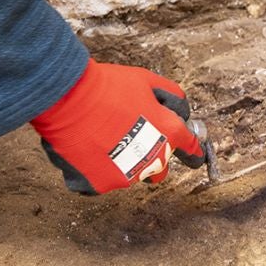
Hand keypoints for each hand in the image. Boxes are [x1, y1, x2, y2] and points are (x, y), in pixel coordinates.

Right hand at [31, 60, 205, 194]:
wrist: (69, 98)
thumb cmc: (108, 86)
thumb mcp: (147, 80)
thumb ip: (170, 97)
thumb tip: (179, 111)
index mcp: (167, 133)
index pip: (190, 149)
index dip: (194, 152)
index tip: (196, 157)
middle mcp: (151, 160)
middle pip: (159, 168)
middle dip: (152, 156)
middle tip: (133, 139)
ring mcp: (125, 176)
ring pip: (129, 174)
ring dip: (121, 160)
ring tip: (101, 136)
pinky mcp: (99, 185)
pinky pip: (102, 181)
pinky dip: (95, 169)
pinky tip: (85, 149)